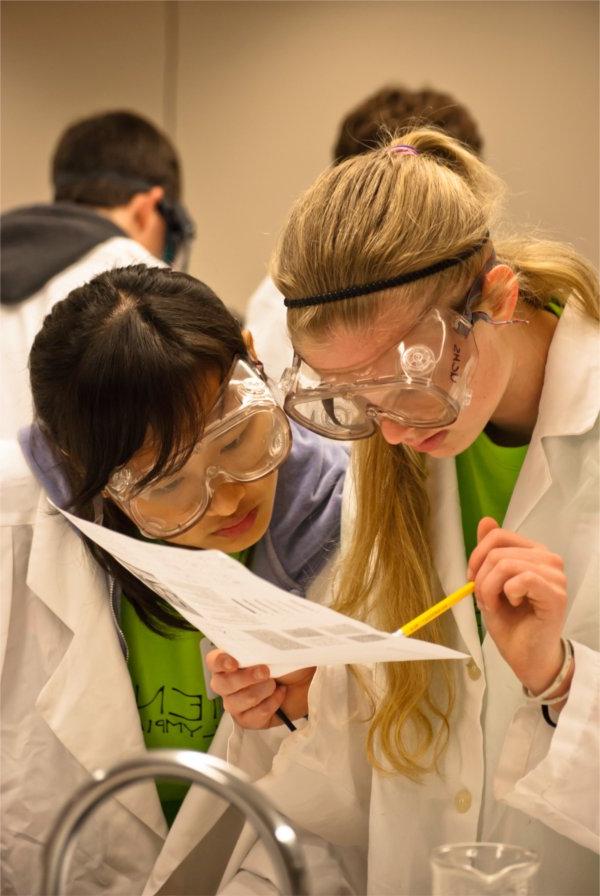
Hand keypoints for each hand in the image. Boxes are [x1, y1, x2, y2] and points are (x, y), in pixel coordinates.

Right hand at [205, 649, 314, 728]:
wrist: (311, 681)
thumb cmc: (292, 661)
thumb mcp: (276, 648)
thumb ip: (259, 646)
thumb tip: (252, 644)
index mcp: (232, 660)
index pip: (213, 661)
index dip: (219, 662)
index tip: (234, 664)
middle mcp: (230, 682)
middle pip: (220, 685)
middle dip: (244, 679)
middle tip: (266, 672)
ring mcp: (237, 702)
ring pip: (234, 703)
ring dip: (258, 693)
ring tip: (275, 685)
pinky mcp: (249, 720)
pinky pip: (249, 718)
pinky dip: (268, 706)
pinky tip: (279, 696)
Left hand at [468, 517, 570, 696]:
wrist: (525, 655)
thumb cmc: (511, 622)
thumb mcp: (491, 582)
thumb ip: (490, 552)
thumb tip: (486, 520)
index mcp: (533, 552)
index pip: (498, 536)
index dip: (477, 555)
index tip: (471, 578)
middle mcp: (548, 558)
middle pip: (497, 552)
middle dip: (481, 579)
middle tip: (485, 600)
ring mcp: (555, 576)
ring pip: (506, 565)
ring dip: (490, 589)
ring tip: (496, 605)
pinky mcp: (556, 594)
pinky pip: (521, 579)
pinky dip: (506, 594)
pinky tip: (513, 605)